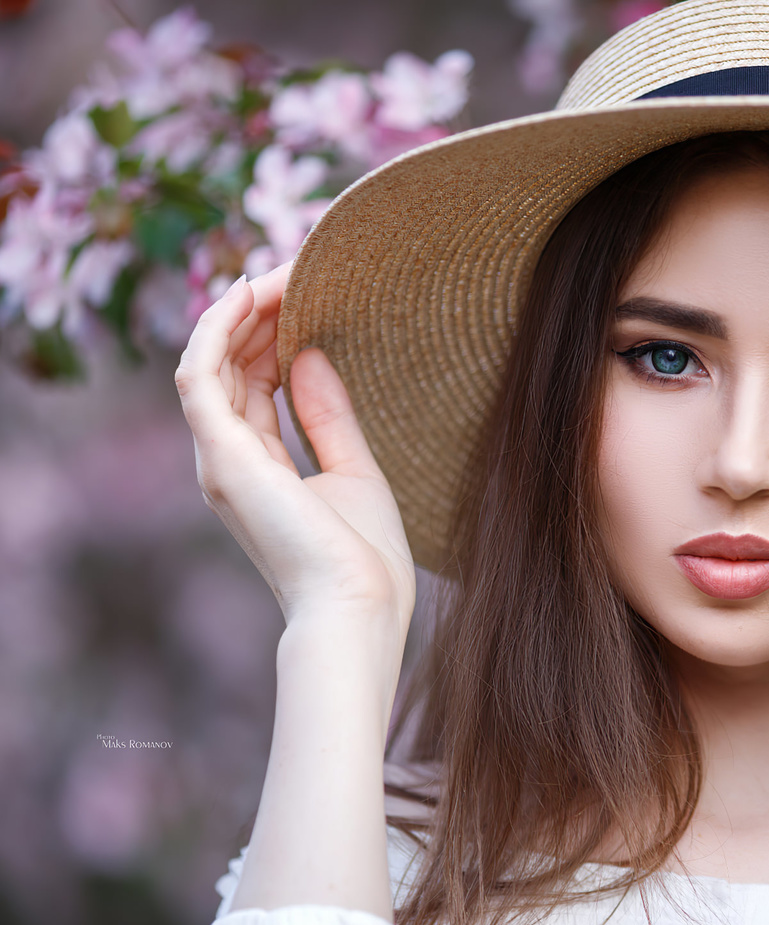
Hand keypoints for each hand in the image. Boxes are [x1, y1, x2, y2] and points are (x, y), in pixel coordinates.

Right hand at [175, 264, 415, 632]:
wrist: (360, 607)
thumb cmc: (364, 557)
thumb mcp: (353, 470)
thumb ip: (327, 415)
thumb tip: (310, 356)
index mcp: (258, 468)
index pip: (252, 382)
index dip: (274, 333)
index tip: (307, 294)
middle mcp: (229, 461)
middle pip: (230, 365)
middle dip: (260, 314)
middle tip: (298, 269)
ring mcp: (220, 460)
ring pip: (211, 361)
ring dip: (242, 311)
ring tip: (279, 271)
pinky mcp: (222, 457)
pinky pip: (200, 374)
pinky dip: (217, 329)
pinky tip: (247, 293)